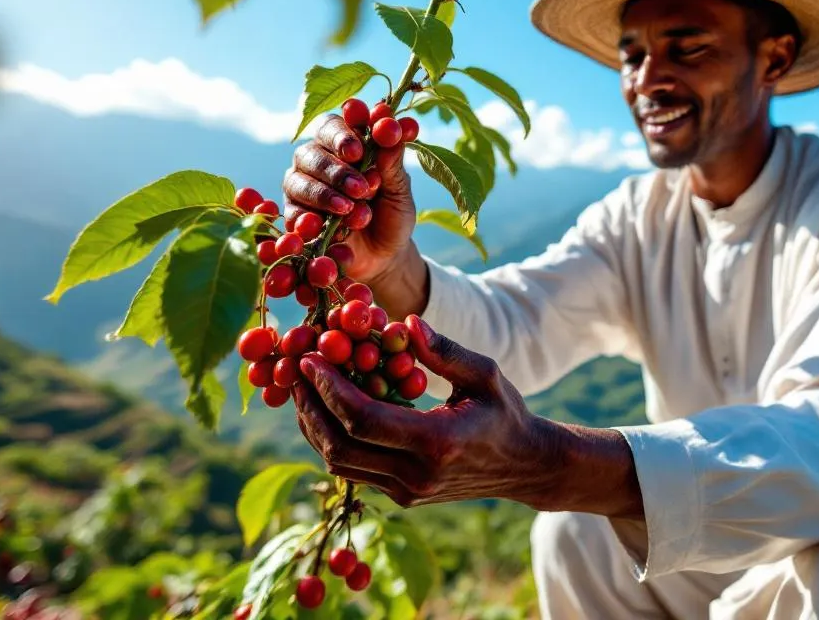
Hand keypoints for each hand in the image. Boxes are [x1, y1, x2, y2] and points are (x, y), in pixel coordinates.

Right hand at [282, 114, 414, 283]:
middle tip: (363, 186)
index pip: (334, 125)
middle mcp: (317, 160)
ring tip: (353, 209)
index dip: (344, 133)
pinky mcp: (295, 216)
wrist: (386, 257)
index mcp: (343, 145)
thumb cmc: (392, 214)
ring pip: (298, 180)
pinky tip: (335, 228)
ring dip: (327, 194)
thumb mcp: (400, 189)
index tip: (361, 148)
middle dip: (337, 169)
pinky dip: (313, 219)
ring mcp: (301, 187)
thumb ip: (393, 160)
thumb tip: (394, 127)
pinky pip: (293, 213)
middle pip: (311, 151)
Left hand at [291, 320, 562, 508]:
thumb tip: (405, 321)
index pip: (364, 418)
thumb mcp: (484, 373)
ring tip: (304, 391)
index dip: (329, 388)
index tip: (309, 359)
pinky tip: (326, 411)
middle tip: (295, 372)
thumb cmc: (506, 411)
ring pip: (339, 463)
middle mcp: (416, 475)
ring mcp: (407, 491)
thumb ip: (444, 350)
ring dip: (315, 426)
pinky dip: (333, 440)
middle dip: (310, 407)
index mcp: (437, 443)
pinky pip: (353, 470)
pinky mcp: (401, 497)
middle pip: (340, 445)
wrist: (524, 465)